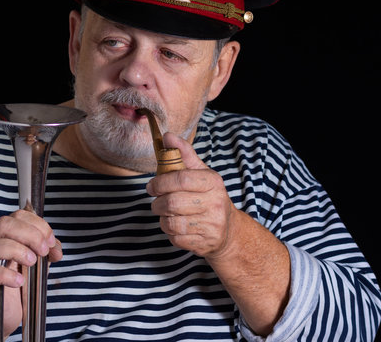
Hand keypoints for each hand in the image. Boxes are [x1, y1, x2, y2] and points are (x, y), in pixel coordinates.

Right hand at [0, 210, 61, 336]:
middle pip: (4, 224)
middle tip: (43, 251)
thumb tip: (56, 249)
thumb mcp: (40, 261)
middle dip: (29, 234)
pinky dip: (8, 276)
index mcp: (9, 235)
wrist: (5, 309)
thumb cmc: (21, 279)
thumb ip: (49, 251)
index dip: (38, 224)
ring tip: (32, 262)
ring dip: (18, 251)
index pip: (19, 216)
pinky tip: (20, 281)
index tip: (50, 240)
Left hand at [146, 133, 236, 257]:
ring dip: (163, 219)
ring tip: (167, 214)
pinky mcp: (204, 243)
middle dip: (158, 203)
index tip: (152, 186)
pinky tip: (177, 227)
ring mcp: (211, 225)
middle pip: (173, 203)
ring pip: (172, 222)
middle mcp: (214, 204)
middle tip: (157, 202)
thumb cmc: (209, 197)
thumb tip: (167, 136)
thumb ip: (184, 154)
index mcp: (212, 183)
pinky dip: (171, 233)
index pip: (181, 179)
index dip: (160, 182)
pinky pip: (176, 238)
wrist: (228, 230)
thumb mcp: (201, 173)